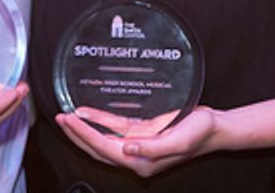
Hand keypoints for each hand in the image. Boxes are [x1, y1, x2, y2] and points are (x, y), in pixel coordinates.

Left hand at [55, 106, 218, 177]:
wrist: (214, 127)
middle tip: (59, 118)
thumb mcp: (178, 141)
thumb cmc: (200, 134)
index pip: (104, 149)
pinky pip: (115, 127)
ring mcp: (138, 145)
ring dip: (84, 128)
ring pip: (103, 139)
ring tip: (66, 116)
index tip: (69, 120)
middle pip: (98, 148)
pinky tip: (87, 112)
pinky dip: (99, 120)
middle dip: (77, 134)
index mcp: (142, 162)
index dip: (84, 135)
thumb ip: (152, 148)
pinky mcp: (142, 133)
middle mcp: (136, 156)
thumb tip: (126, 150)